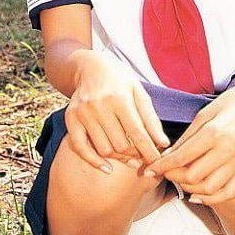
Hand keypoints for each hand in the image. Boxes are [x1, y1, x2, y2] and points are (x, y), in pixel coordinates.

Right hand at [65, 51, 169, 173]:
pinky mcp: (71, 118)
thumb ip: (151, 118)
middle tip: (143, 157)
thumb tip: (163, 144)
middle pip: (121, 144)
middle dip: (135, 155)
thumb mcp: (139, 92)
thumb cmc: (120, 80)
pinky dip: (94, 162)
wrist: (90, 66)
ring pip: (104, 149)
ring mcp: (83, 113)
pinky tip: (107, 167)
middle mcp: (99, 106)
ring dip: (119, 159)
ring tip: (130, 158)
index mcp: (120, 98)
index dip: (149, 151)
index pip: (138, 133)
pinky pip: (80, 148)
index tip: (158, 161)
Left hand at [143, 81, 234, 204]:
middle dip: (174, 176)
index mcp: (215, 133)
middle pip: (193, 176)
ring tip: (181, 180)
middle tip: (165, 171)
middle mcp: (228, 151)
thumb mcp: (206, 112)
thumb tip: (169, 153)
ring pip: (209, 188)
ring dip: (190, 188)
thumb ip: (188, 136)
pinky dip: (211, 198)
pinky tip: (198, 195)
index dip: (162, 166)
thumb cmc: (234, 102)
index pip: (182, 157)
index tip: (150, 170)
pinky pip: (229, 192)